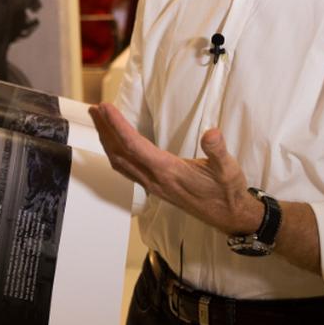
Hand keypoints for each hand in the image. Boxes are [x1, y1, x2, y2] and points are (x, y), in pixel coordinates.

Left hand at [88, 102, 262, 235]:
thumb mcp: (229, 169)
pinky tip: (114, 146)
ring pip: (120, 163)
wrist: (228, 216)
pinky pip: (127, 170)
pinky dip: (115, 154)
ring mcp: (153, 185)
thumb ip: (218, 151)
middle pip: (120, 153)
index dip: (117, 126)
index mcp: (169, 171)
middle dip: (104, 130)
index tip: (105, 108)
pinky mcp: (155, 187)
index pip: (135, 146)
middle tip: (94, 109)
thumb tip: (212, 133)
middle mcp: (155, 179)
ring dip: (106, 141)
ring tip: (98, 121)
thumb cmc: (227, 191)